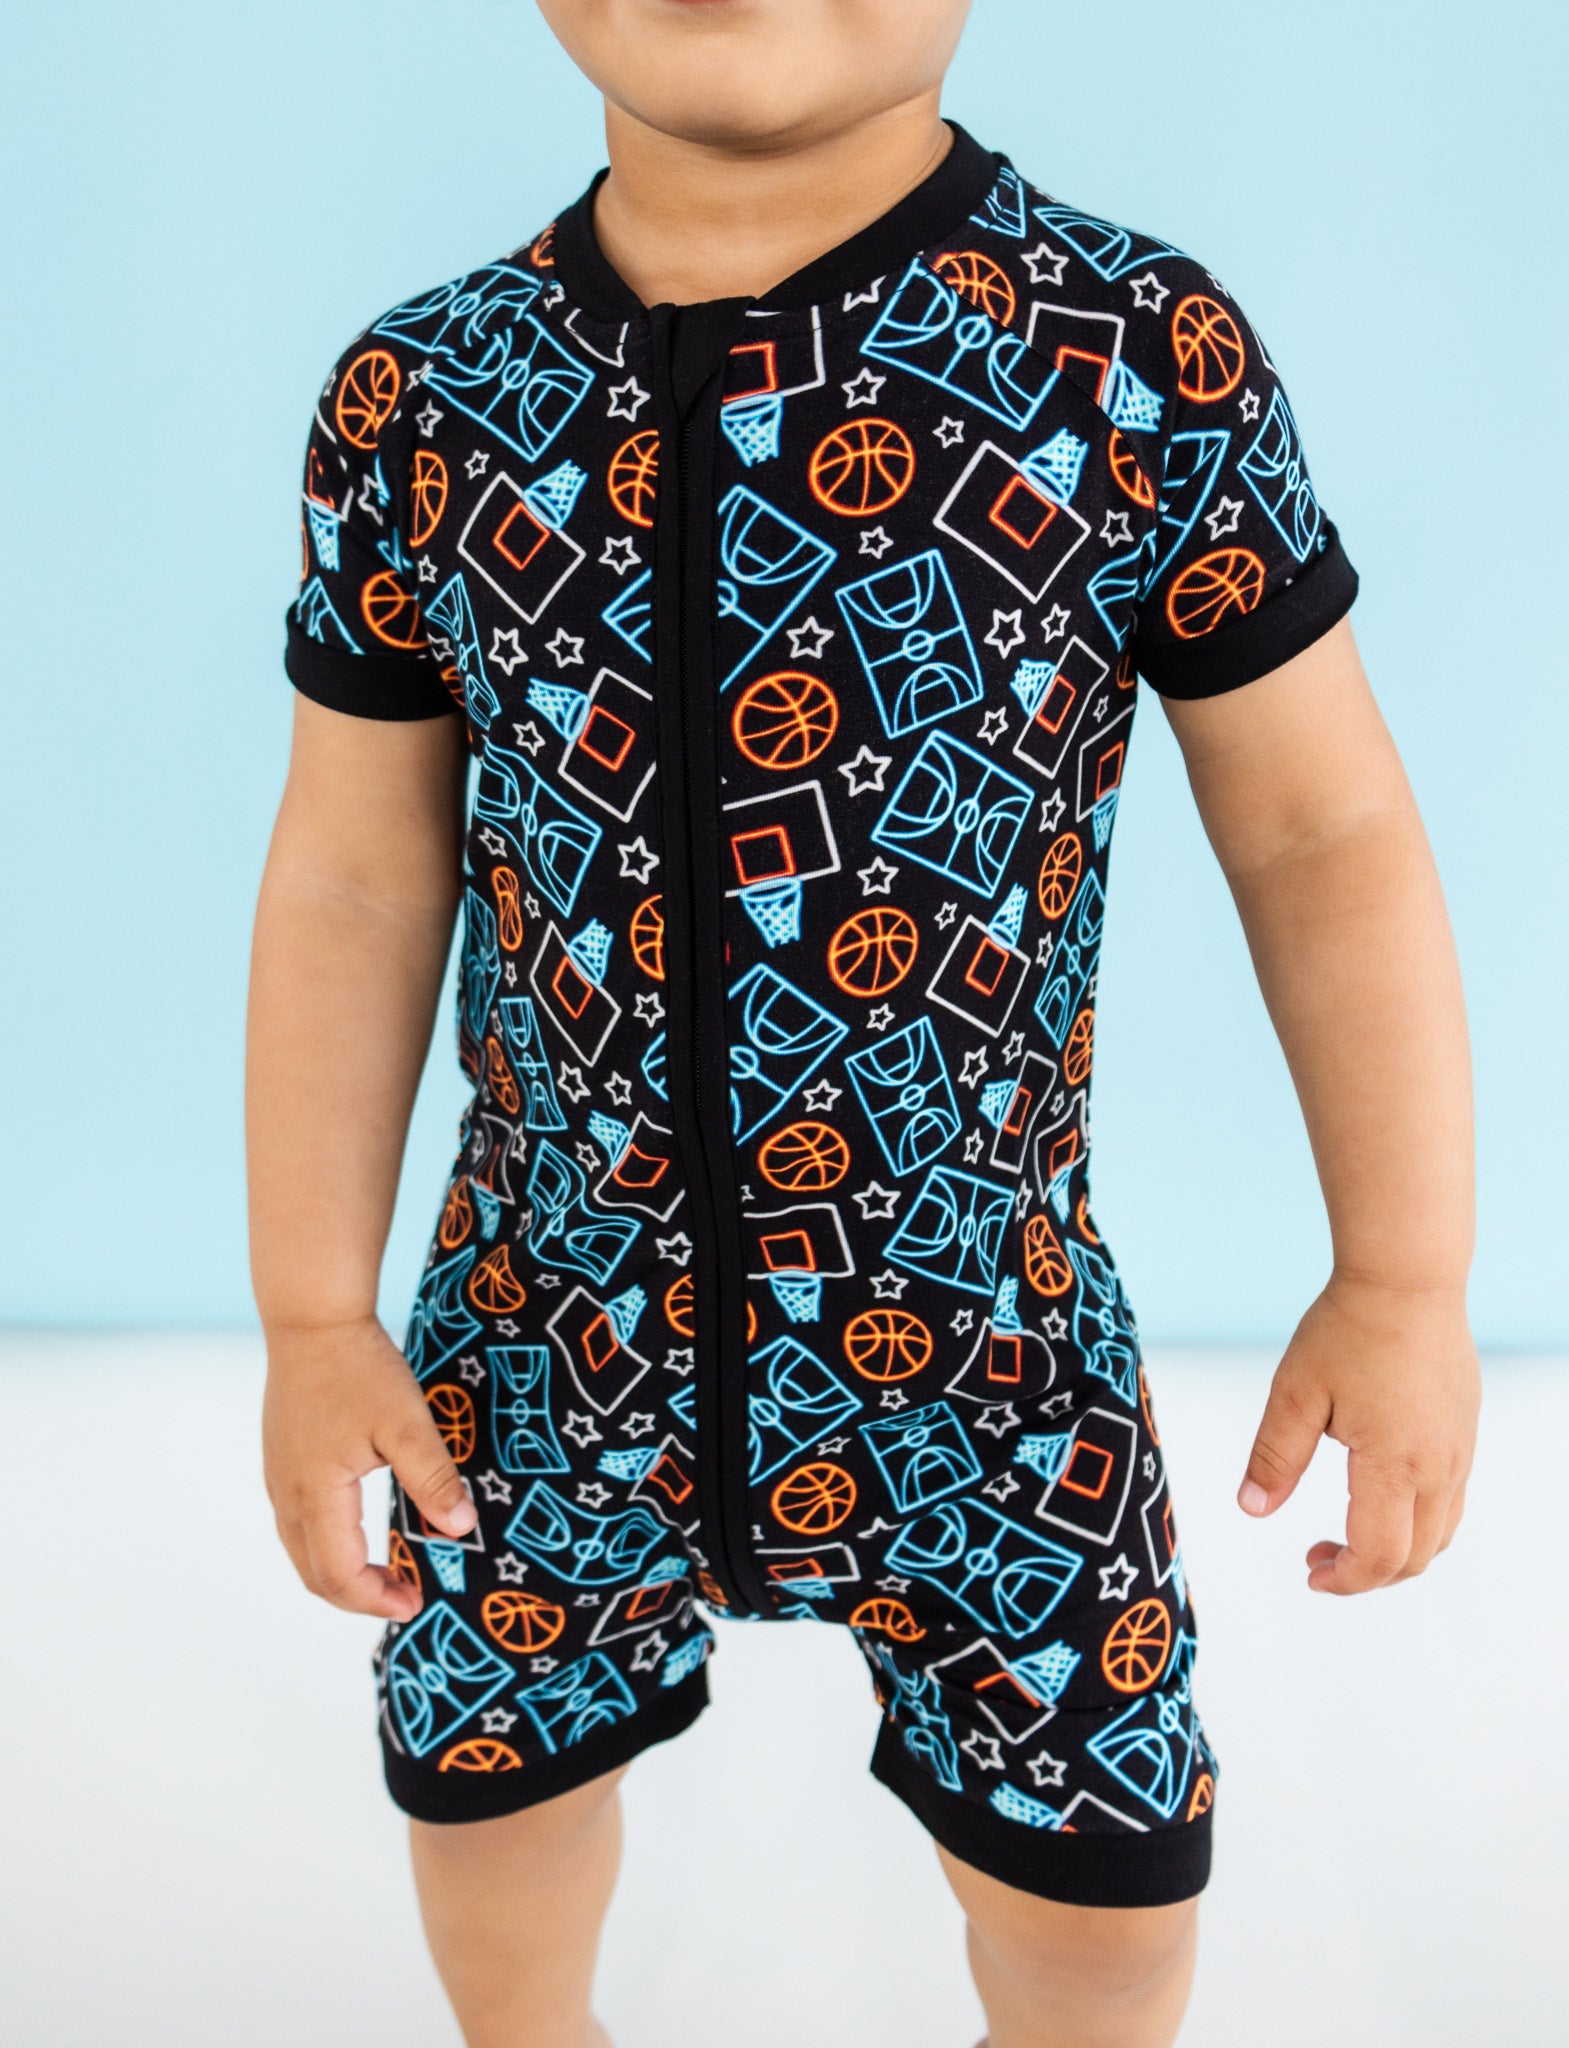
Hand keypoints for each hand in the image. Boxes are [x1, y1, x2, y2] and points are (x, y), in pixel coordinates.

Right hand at [261, 1314, 476, 1620]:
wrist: (311, 1319)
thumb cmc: (359, 1367)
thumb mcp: (407, 1423)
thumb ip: (433, 1479)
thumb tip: (460, 1529)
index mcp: (316, 1494)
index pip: (338, 1574)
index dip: (376, 1600)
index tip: (416, 1603)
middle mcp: (288, 1494)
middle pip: (314, 1574)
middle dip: (360, 1595)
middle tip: (406, 1596)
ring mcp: (278, 1477)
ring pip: (303, 1551)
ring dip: (342, 1572)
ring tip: (386, 1573)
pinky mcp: (281, 1459)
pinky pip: (298, 1524)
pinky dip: (329, 1545)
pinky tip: (359, 1532)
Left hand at [1237, 1275, 1480, 1592]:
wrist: (1407, 1279)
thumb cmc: (1349, 1328)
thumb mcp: (1295, 1393)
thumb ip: (1274, 1457)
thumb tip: (1253, 1509)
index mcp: (1394, 1464)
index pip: (1379, 1556)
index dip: (1344, 1580)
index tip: (1309, 1571)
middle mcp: (1438, 1466)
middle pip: (1415, 1558)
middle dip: (1366, 1574)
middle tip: (1316, 1556)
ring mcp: (1459, 1450)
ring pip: (1440, 1534)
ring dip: (1396, 1552)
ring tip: (1345, 1535)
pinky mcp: (1465, 1431)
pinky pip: (1451, 1500)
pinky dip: (1417, 1522)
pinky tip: (1377, 1495)